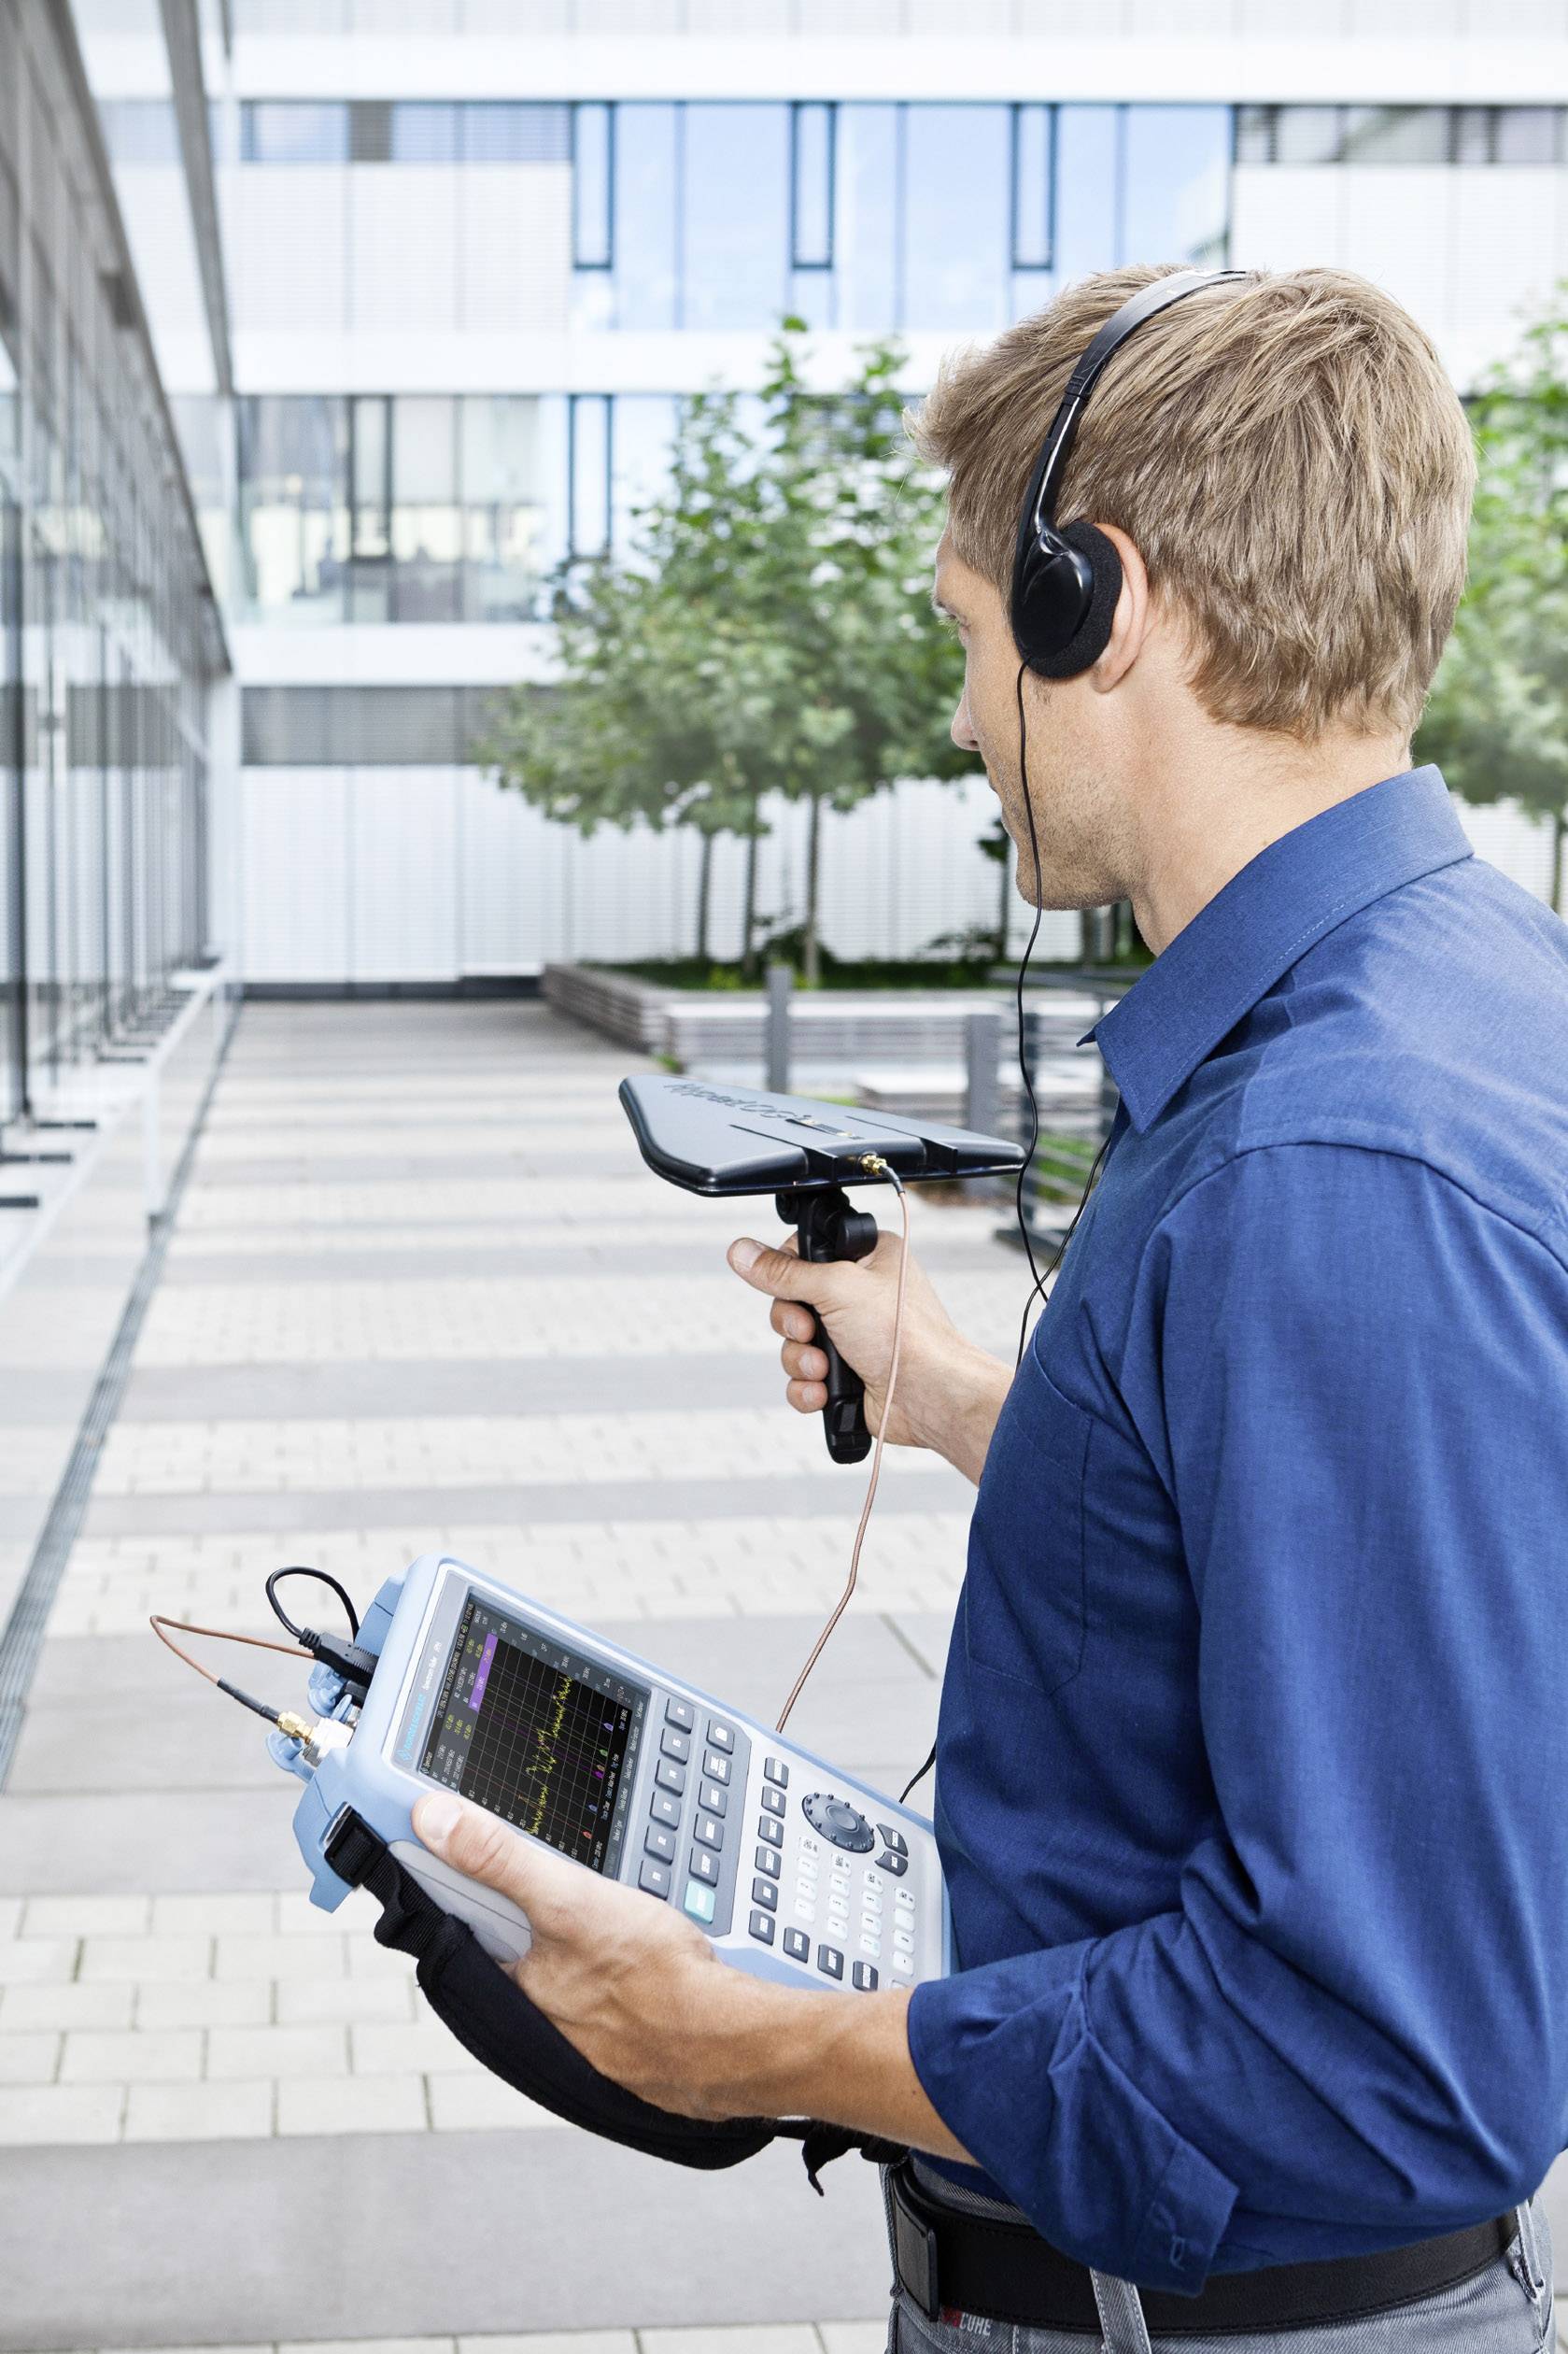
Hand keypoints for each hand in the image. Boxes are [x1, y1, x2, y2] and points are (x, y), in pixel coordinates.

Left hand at [413, 1790, 974, 2161]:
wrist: (734, 2041)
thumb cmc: (656, 1980)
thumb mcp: (571, 1900)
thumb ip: (501, 1859)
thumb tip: (434, 1819)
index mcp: (511, 1984)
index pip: (465, 1924)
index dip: (467, 1880)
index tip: (468, 1845)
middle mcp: (538, 2015)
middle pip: (515, 1943)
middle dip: (531, 1907)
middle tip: (563, 1872)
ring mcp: (584, 2030)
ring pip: (564, 1966)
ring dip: (579, 1938)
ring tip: (615, 1910)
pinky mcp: (626, 2035)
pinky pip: (606, 1988)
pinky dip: (617, 1966)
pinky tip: (644, 1949)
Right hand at [726, 1228, 1008, 1479]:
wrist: (930, 1396)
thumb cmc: (903, 1334)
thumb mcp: (837, 1287)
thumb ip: (784, 1271)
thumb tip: (741, 1251)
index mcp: (867, 1258)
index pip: (805, 1252)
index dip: (788, 1271)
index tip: (790, 1285)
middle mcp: (858, 1295)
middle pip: (791, 1301)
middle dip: (793, 1324)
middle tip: (809, 1331)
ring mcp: (852, 1337)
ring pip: (794, 1344)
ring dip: (800, 1360)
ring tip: (824, 1368)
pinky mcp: (846, 1375)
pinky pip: (803, 1379)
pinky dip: (806, 1387)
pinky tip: (823, 1391)